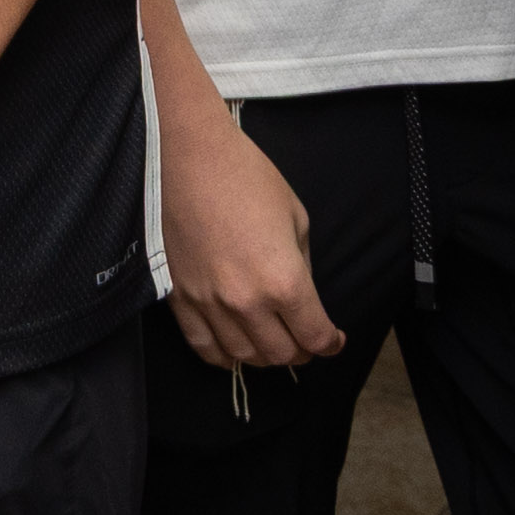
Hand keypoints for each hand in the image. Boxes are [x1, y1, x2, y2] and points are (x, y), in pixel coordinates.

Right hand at [157, 91, 336, 368]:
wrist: (186, 157)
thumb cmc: (246, 176)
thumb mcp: (295, 217)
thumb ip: (301, 265)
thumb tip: (300, 296)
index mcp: (283, 280)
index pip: (314, 334)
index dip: (329, 343)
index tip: (334, 341)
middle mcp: (246, 301)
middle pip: (280, 353)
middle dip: (301, 352)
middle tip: (306, 341)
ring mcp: (209, 304)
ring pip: (243, 355)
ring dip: (264, 356)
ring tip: (272, 343)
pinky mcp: (180, 299)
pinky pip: (203, 346)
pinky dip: (224, 356)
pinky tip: (235, 351)